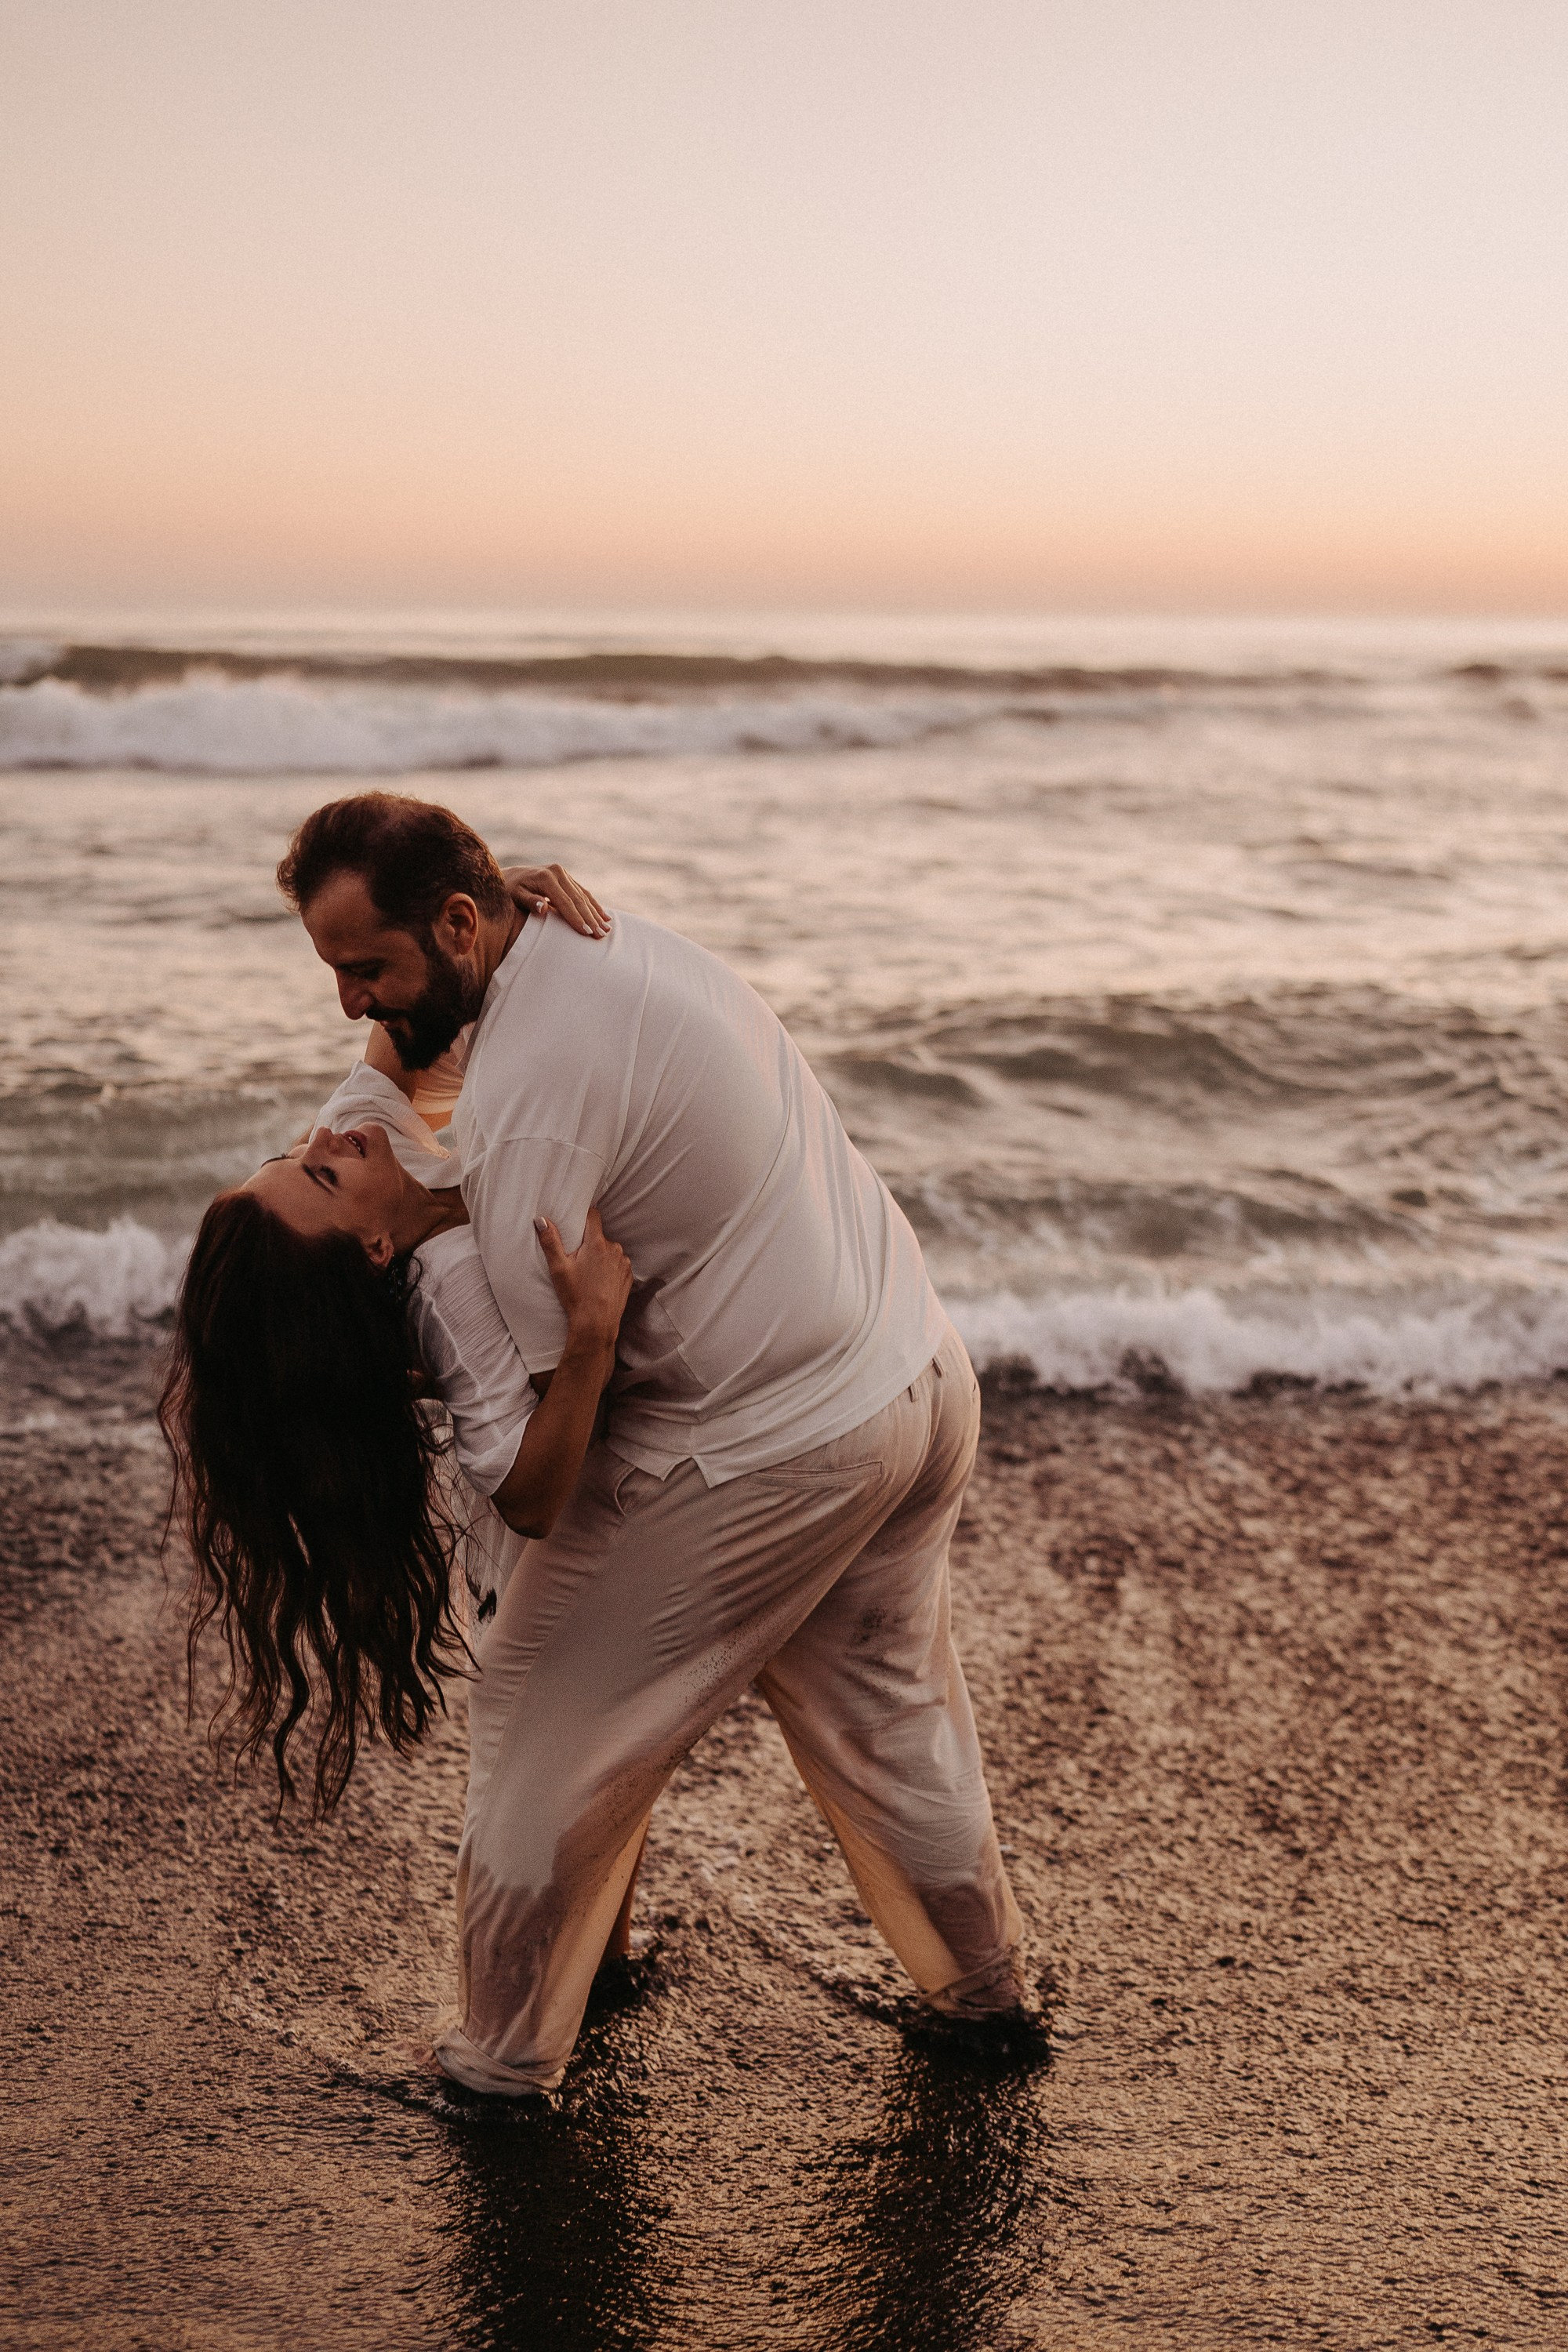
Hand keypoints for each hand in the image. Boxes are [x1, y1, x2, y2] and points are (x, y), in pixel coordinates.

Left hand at [502, 863, 610, 937]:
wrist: (509, 876)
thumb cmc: (509, 891)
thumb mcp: (514, 896)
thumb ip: (529, 901)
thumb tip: (543, 908)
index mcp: (546, 877)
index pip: (565, 902)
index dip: (577, 918)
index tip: (587, 933)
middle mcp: (557, 872)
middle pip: (578, 899)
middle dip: (591, 918)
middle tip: (601, 935)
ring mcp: (563, 873)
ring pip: (584, 896)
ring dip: (596, 913)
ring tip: (607, 929)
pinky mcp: (566, 877)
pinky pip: (583, 892)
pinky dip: (594, 905)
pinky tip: (605, 916)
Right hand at [535, 1207, 632, 1350]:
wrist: (596, 1323)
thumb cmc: (576, 1296)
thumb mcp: (558, 1268)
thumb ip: (550, 1241)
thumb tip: (541, 1220)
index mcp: (597, 1243)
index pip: (593, 1215)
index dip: (584, 1215)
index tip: (577, 1221)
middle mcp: (614, 1249)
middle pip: (599, 1236)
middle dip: (589, 1242)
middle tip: (577, 1258)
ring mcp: (624, 1262)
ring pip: (609, 1250)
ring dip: (600, 1256)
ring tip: (588, 1273)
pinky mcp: (628, 1275)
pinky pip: (618, 1264)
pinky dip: (610, 1268)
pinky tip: (599, 1281)